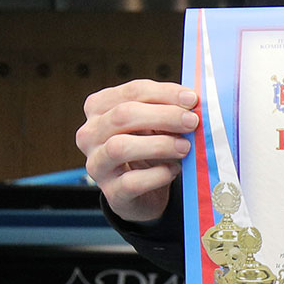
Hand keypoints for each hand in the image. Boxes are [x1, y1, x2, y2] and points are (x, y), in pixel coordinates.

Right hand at [77, 80, 200, 223]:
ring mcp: (97, 164)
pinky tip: (173, 170)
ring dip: (158, 145)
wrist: (144, 191)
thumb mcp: (155, 124)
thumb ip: (168, 110)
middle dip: (163, 116)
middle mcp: (90, 134)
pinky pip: (132, 182)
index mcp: (100, 107)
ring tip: (184, 147)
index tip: (191, 100)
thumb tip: (192, 103)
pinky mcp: (111, 192)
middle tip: (192, 122)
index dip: (164, 93)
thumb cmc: (148, 148)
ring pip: (120, 148)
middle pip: (123, 115)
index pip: (132, 92)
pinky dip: (157, 175)